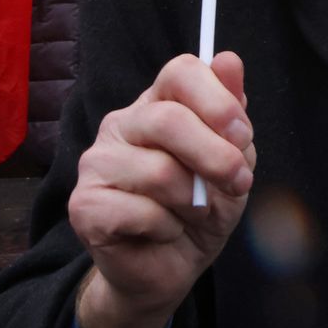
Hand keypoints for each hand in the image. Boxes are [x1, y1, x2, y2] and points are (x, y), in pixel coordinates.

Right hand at [70, 53, 256, 327]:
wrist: (174, 267)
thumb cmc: (203, 207)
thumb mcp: (234, 159)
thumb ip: (230, 112)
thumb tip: (229, 59)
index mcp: (158, 103)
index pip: (179, 71)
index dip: (216, 100)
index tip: (242, 135)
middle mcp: (122, 124)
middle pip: (169, 119)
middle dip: (215, 156)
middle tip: (239, 182)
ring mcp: (97, 163)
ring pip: (158, 171)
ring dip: (192, 201)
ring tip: (191, 213)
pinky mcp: (84, 205)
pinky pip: (139, 211)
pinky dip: (167, 227)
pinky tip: (163, 231)